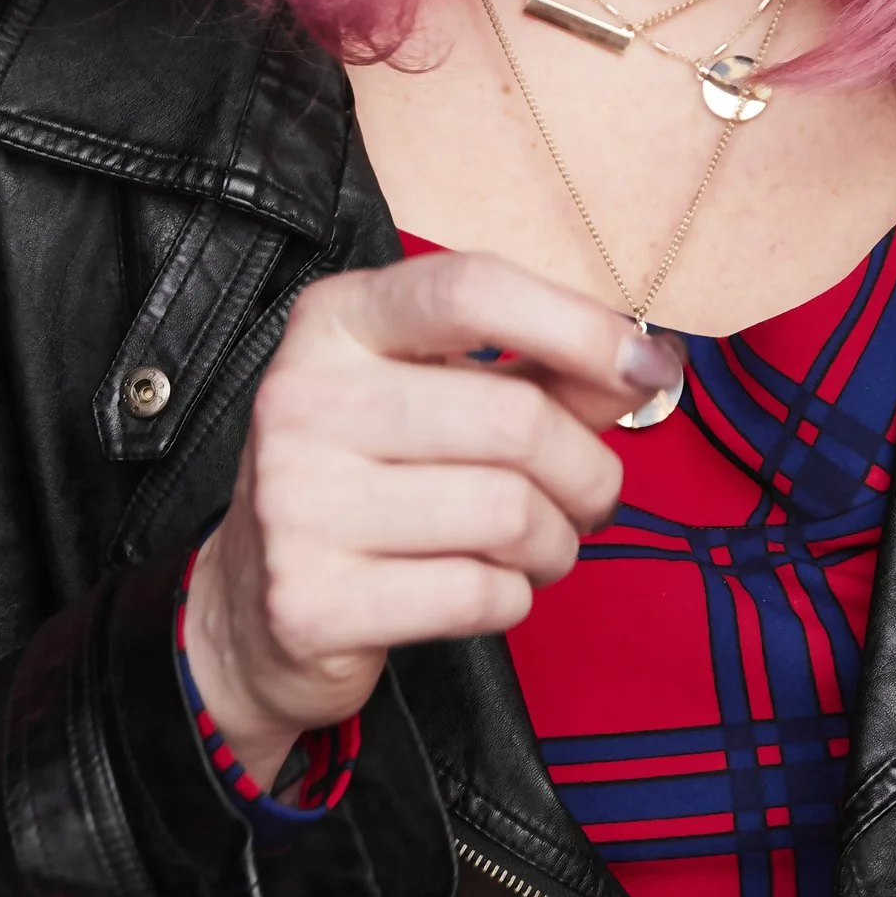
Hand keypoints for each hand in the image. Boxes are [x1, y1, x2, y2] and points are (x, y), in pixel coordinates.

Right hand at [182, 250, 676, 786]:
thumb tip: (641, 366)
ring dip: (556, 543)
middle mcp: (302, 398)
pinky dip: (512, 597)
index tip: (644, 367)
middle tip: (590, 499)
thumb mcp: (432, 396)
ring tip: (537, 547)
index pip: (471, 289)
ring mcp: (296, 502)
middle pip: (515, 419)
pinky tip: (486, 588)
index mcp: (335, 323)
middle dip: (588, 471)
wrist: (251, 607)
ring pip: (508, 513)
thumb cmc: (369, 480)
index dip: (578, 325)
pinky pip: (477, 594)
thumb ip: (536, 371)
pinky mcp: (311, 602)